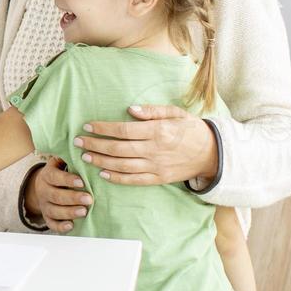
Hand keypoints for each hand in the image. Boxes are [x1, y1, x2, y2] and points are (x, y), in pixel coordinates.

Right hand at [24, 158, 92, 232]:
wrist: (43, 187)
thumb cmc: (59, 173)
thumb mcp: (59, 162)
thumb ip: (68, 157)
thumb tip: (82, 147)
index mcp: (47, 175)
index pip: (54, 177)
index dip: (67, 180)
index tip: (81, 182)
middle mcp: (43, 191)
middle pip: (55, 196)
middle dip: (72, 198)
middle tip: (89, 199)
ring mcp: (45, 205)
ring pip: (54, 211)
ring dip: (69, 212)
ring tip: (84, 212)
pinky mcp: (48, 217)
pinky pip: (52, 224)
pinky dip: (60, 227)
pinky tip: (71, 226)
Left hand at [73, 104, 217, 185]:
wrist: (213, 154)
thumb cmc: (191, 129)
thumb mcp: (176, 113)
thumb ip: (152, 111)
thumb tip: (130, 109)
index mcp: (157, 131)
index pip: (123, 129)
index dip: (103, 128)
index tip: (87, 126)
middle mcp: (154, 150)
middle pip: (118, 149)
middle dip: (95, 145)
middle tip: (77, 142)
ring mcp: (156, 166)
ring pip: (122, 166)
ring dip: (101, 162)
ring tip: (85, 157)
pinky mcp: (159, 179)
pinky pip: (134, 180)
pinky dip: (117, 178)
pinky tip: (103, 174)